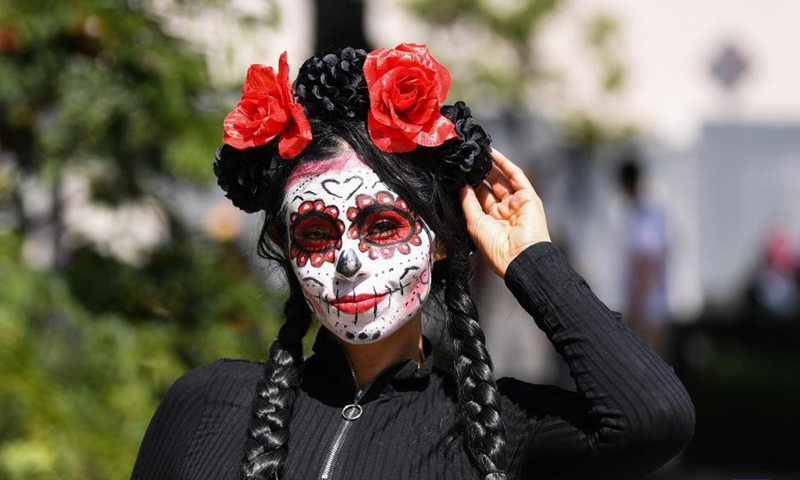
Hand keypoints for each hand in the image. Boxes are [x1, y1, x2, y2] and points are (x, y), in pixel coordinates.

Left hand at [459, 149, 550, 277]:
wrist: (519, 256)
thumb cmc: (495, 247)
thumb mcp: (474, 222)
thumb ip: (468, 202)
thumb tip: (461, 186)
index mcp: (492, 222)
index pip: (479, 199)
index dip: (469, 186)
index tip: (458, 174)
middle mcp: (505, 212)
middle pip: (491, 188)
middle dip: (479, 175)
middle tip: (466, 161)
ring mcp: (518, 204)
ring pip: (502, 180)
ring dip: (490, 166)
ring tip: (476, 154)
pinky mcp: (529, 197)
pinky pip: (516, 176)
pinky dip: (505, 164)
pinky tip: (492, 153)